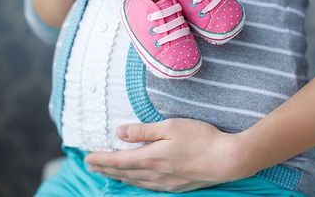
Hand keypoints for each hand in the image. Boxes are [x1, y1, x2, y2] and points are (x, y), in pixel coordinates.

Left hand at [84, 118, 254, 192]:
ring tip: (108, 174)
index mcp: (151, 157)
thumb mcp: (169, 127)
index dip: (101, 160)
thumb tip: (119, 133)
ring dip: (119, 177)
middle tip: (91, 167)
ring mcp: (166, 182)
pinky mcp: (177, 186)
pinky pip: (149, 187)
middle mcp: (155, 174)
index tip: (87, 158)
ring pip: (135, 182)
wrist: (228, 159)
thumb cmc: (200, 138)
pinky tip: (136, 181)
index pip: (118, 161)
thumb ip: (143, 131)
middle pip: (123, 173)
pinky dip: (136, 183)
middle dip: (105, 169)